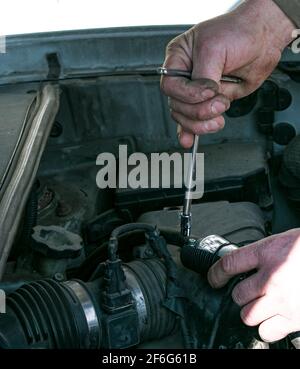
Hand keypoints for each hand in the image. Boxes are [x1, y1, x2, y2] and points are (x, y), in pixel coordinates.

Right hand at [161, 0, 294, 147]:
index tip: (209, 91)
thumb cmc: (237, 33)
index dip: (188, 94)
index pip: (171, 85)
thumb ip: (203, 76)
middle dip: (199, 110)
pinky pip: (193, 122)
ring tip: (219, 116)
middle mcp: (185, 77)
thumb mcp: (213, 49)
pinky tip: (188, 140)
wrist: (262, 40)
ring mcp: (197, 92)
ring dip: (201, 123)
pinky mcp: (209, 103)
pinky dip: (191, 132)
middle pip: (177, 106)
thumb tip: (202, 96)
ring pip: (185, 117)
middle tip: (220, 103)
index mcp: (179, 59)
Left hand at [208, 229, 299, 342]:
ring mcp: (283, 300)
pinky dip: (267, 327)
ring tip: (262, 305)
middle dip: (241, 294)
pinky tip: (273, 317)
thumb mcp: (279, 243)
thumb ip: (259, 255)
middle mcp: (273, 278)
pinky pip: (267, 332)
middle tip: (251, 291)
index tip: (214, 279)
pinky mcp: (294, 318)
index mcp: (268, 254)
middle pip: (238, 295)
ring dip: (252, 312)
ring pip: (248, 316)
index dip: (216, 274)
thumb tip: (239, 265)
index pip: (229, 264)